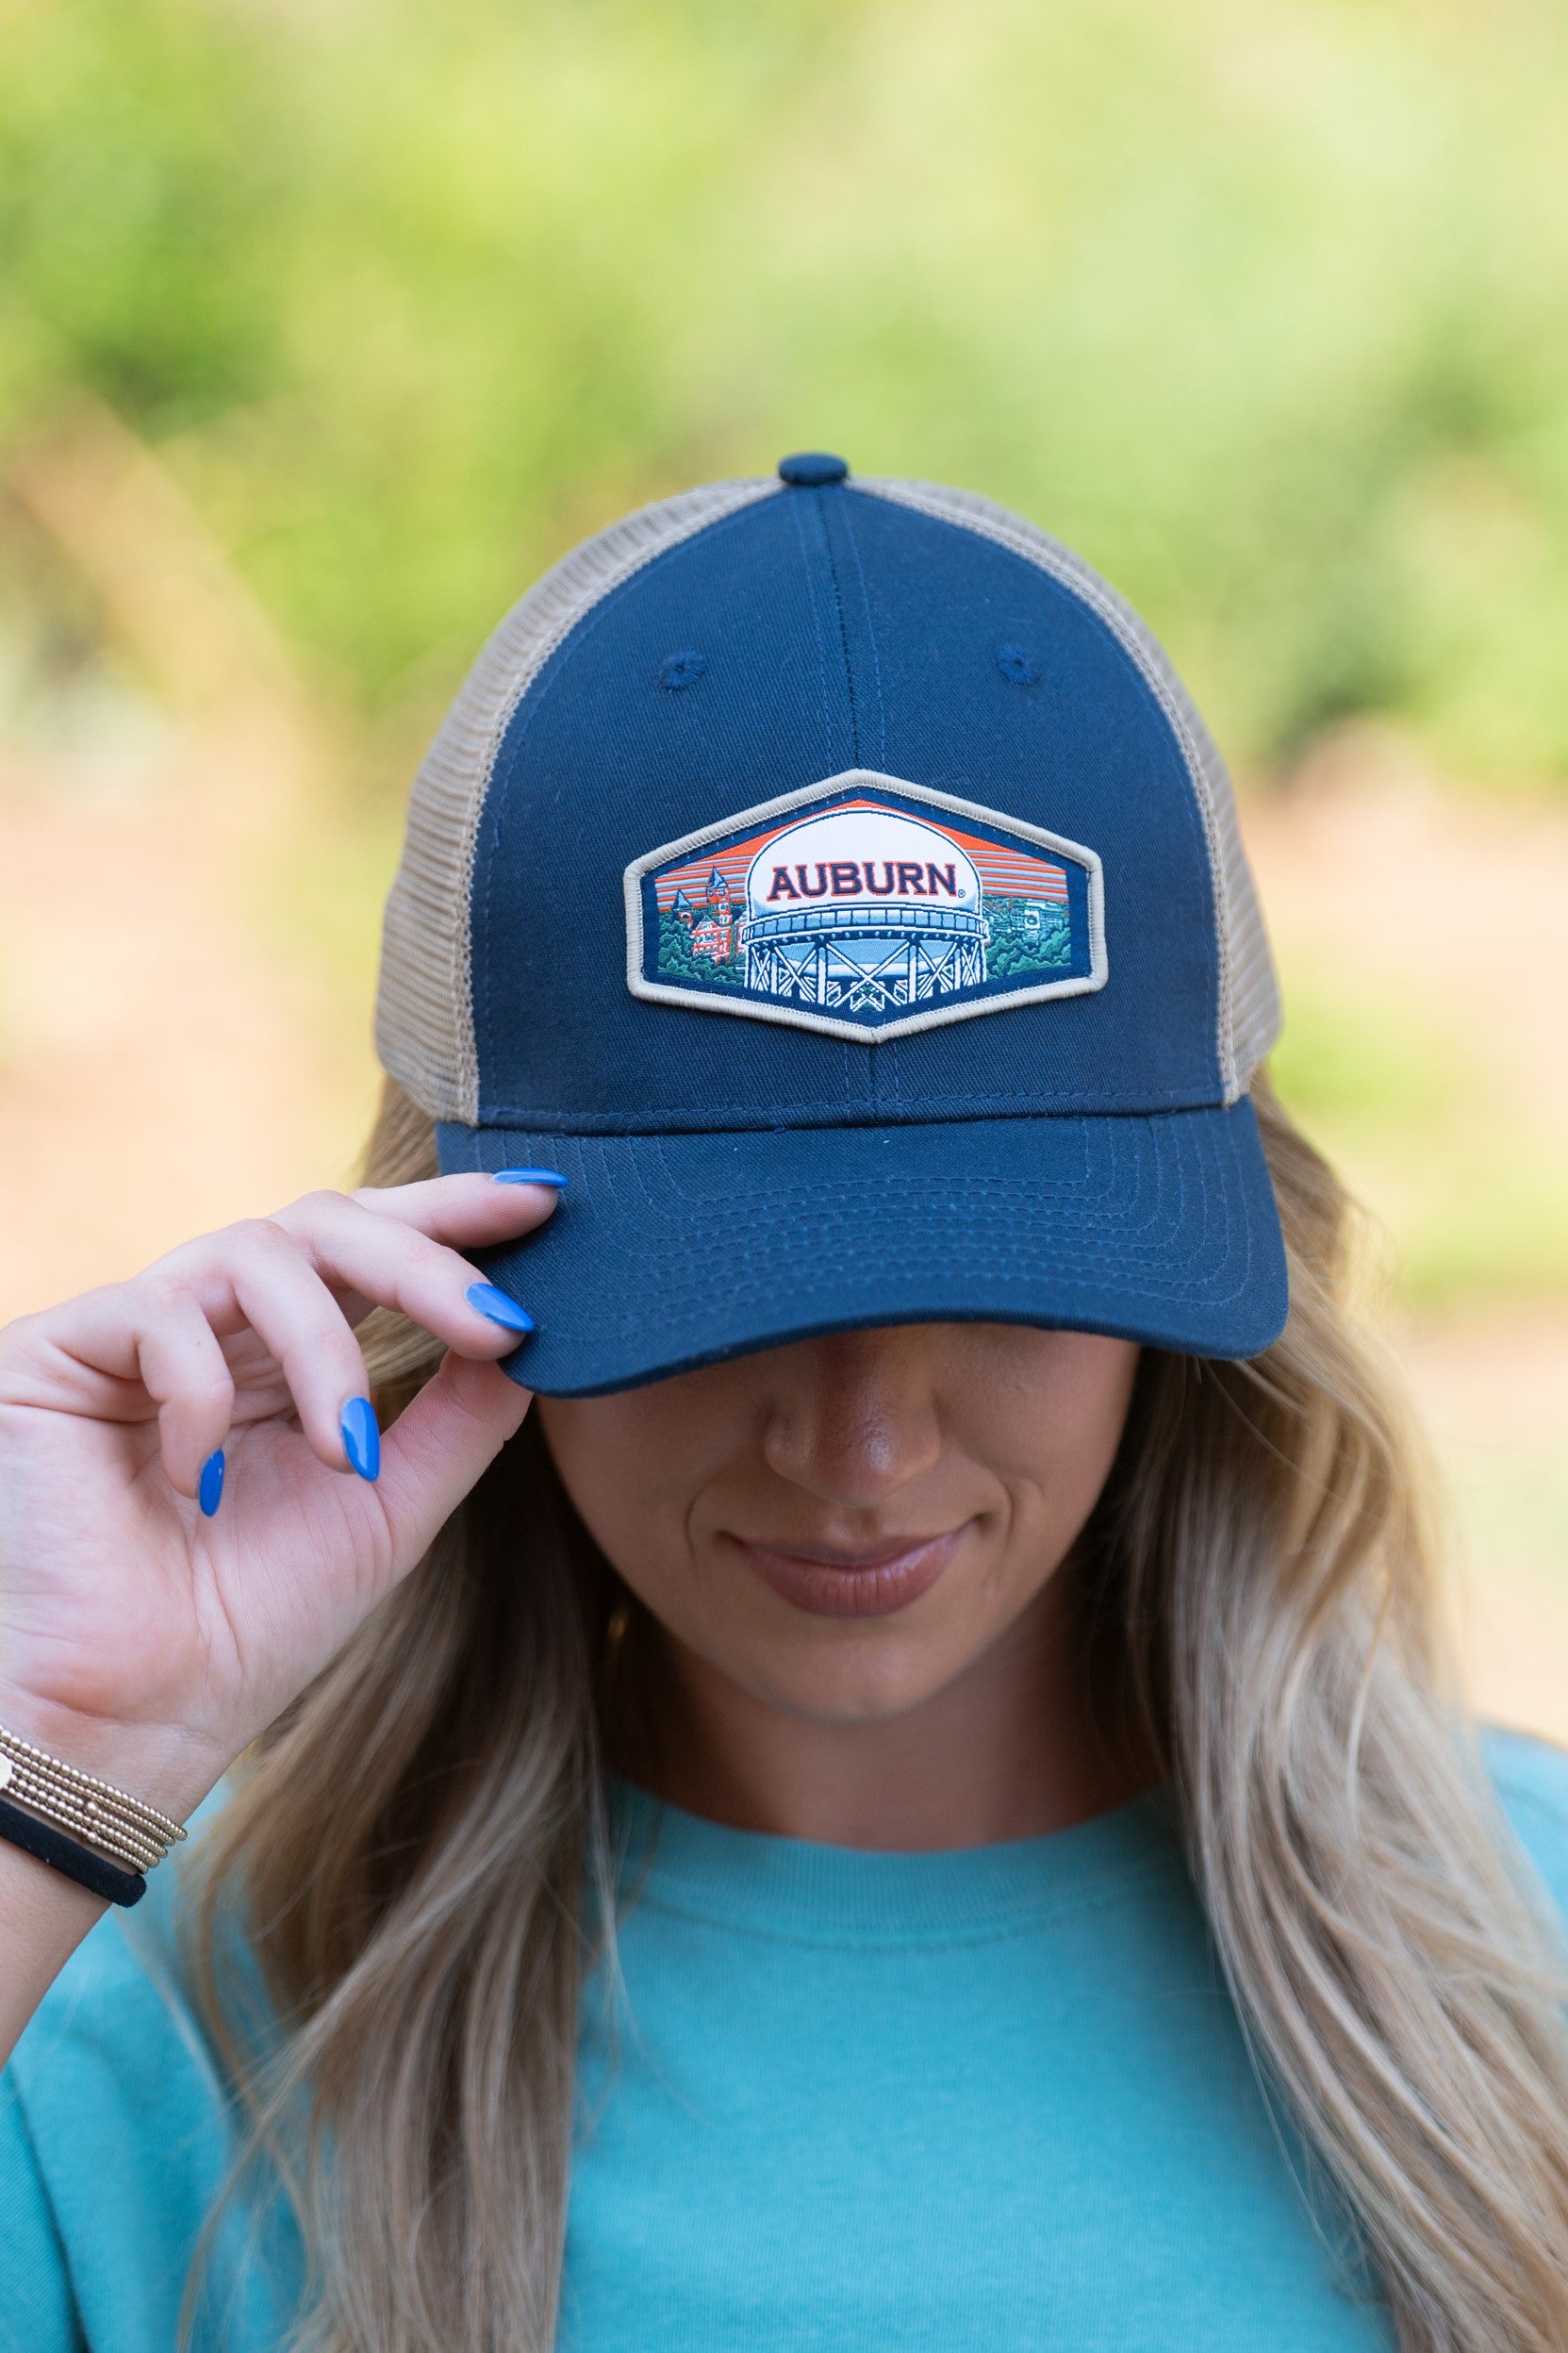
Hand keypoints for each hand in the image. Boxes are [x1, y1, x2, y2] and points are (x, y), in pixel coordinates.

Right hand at [0, 1174, 560, 1817]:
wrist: (129, 1723)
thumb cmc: (247, 1626)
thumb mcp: (388, 1506)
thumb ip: (461, 1415)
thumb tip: (531, 1324)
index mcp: (283, 1353)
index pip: (368, 1248)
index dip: (450, 1216)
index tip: (543, 1203)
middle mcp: (213, 1324)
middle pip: (322, 1223)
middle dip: (421, 1261)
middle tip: (494, 1318)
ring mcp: (133, 1332)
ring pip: (254, 1250)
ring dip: (327, 1350)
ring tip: (346, 1454)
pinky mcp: (55, 1352)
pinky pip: (155, 1314)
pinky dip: (203, 1391)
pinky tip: (206, 1482)